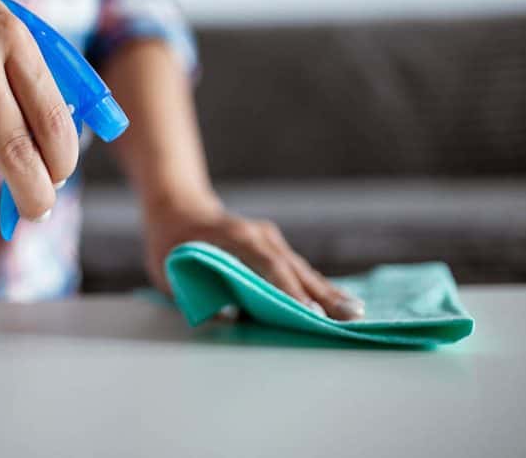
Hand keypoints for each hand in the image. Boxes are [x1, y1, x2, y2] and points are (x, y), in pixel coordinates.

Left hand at [144, 194, 364, 319]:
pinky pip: (296, 267)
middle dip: (322, 293)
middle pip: (293, 267)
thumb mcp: (172, 270)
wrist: (177, 208)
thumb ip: (197, 293)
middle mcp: (257, 234)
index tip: (310, 313)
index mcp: (234, 237)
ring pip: (300, 267)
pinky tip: (338, 301)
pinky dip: (316, 284)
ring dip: (327, 290)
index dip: (289, 290)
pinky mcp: (272, 246)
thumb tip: (229, 318)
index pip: (267, 265)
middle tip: (350, 316)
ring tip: (354, 312)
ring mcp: (268, 238)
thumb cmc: (170, 243)